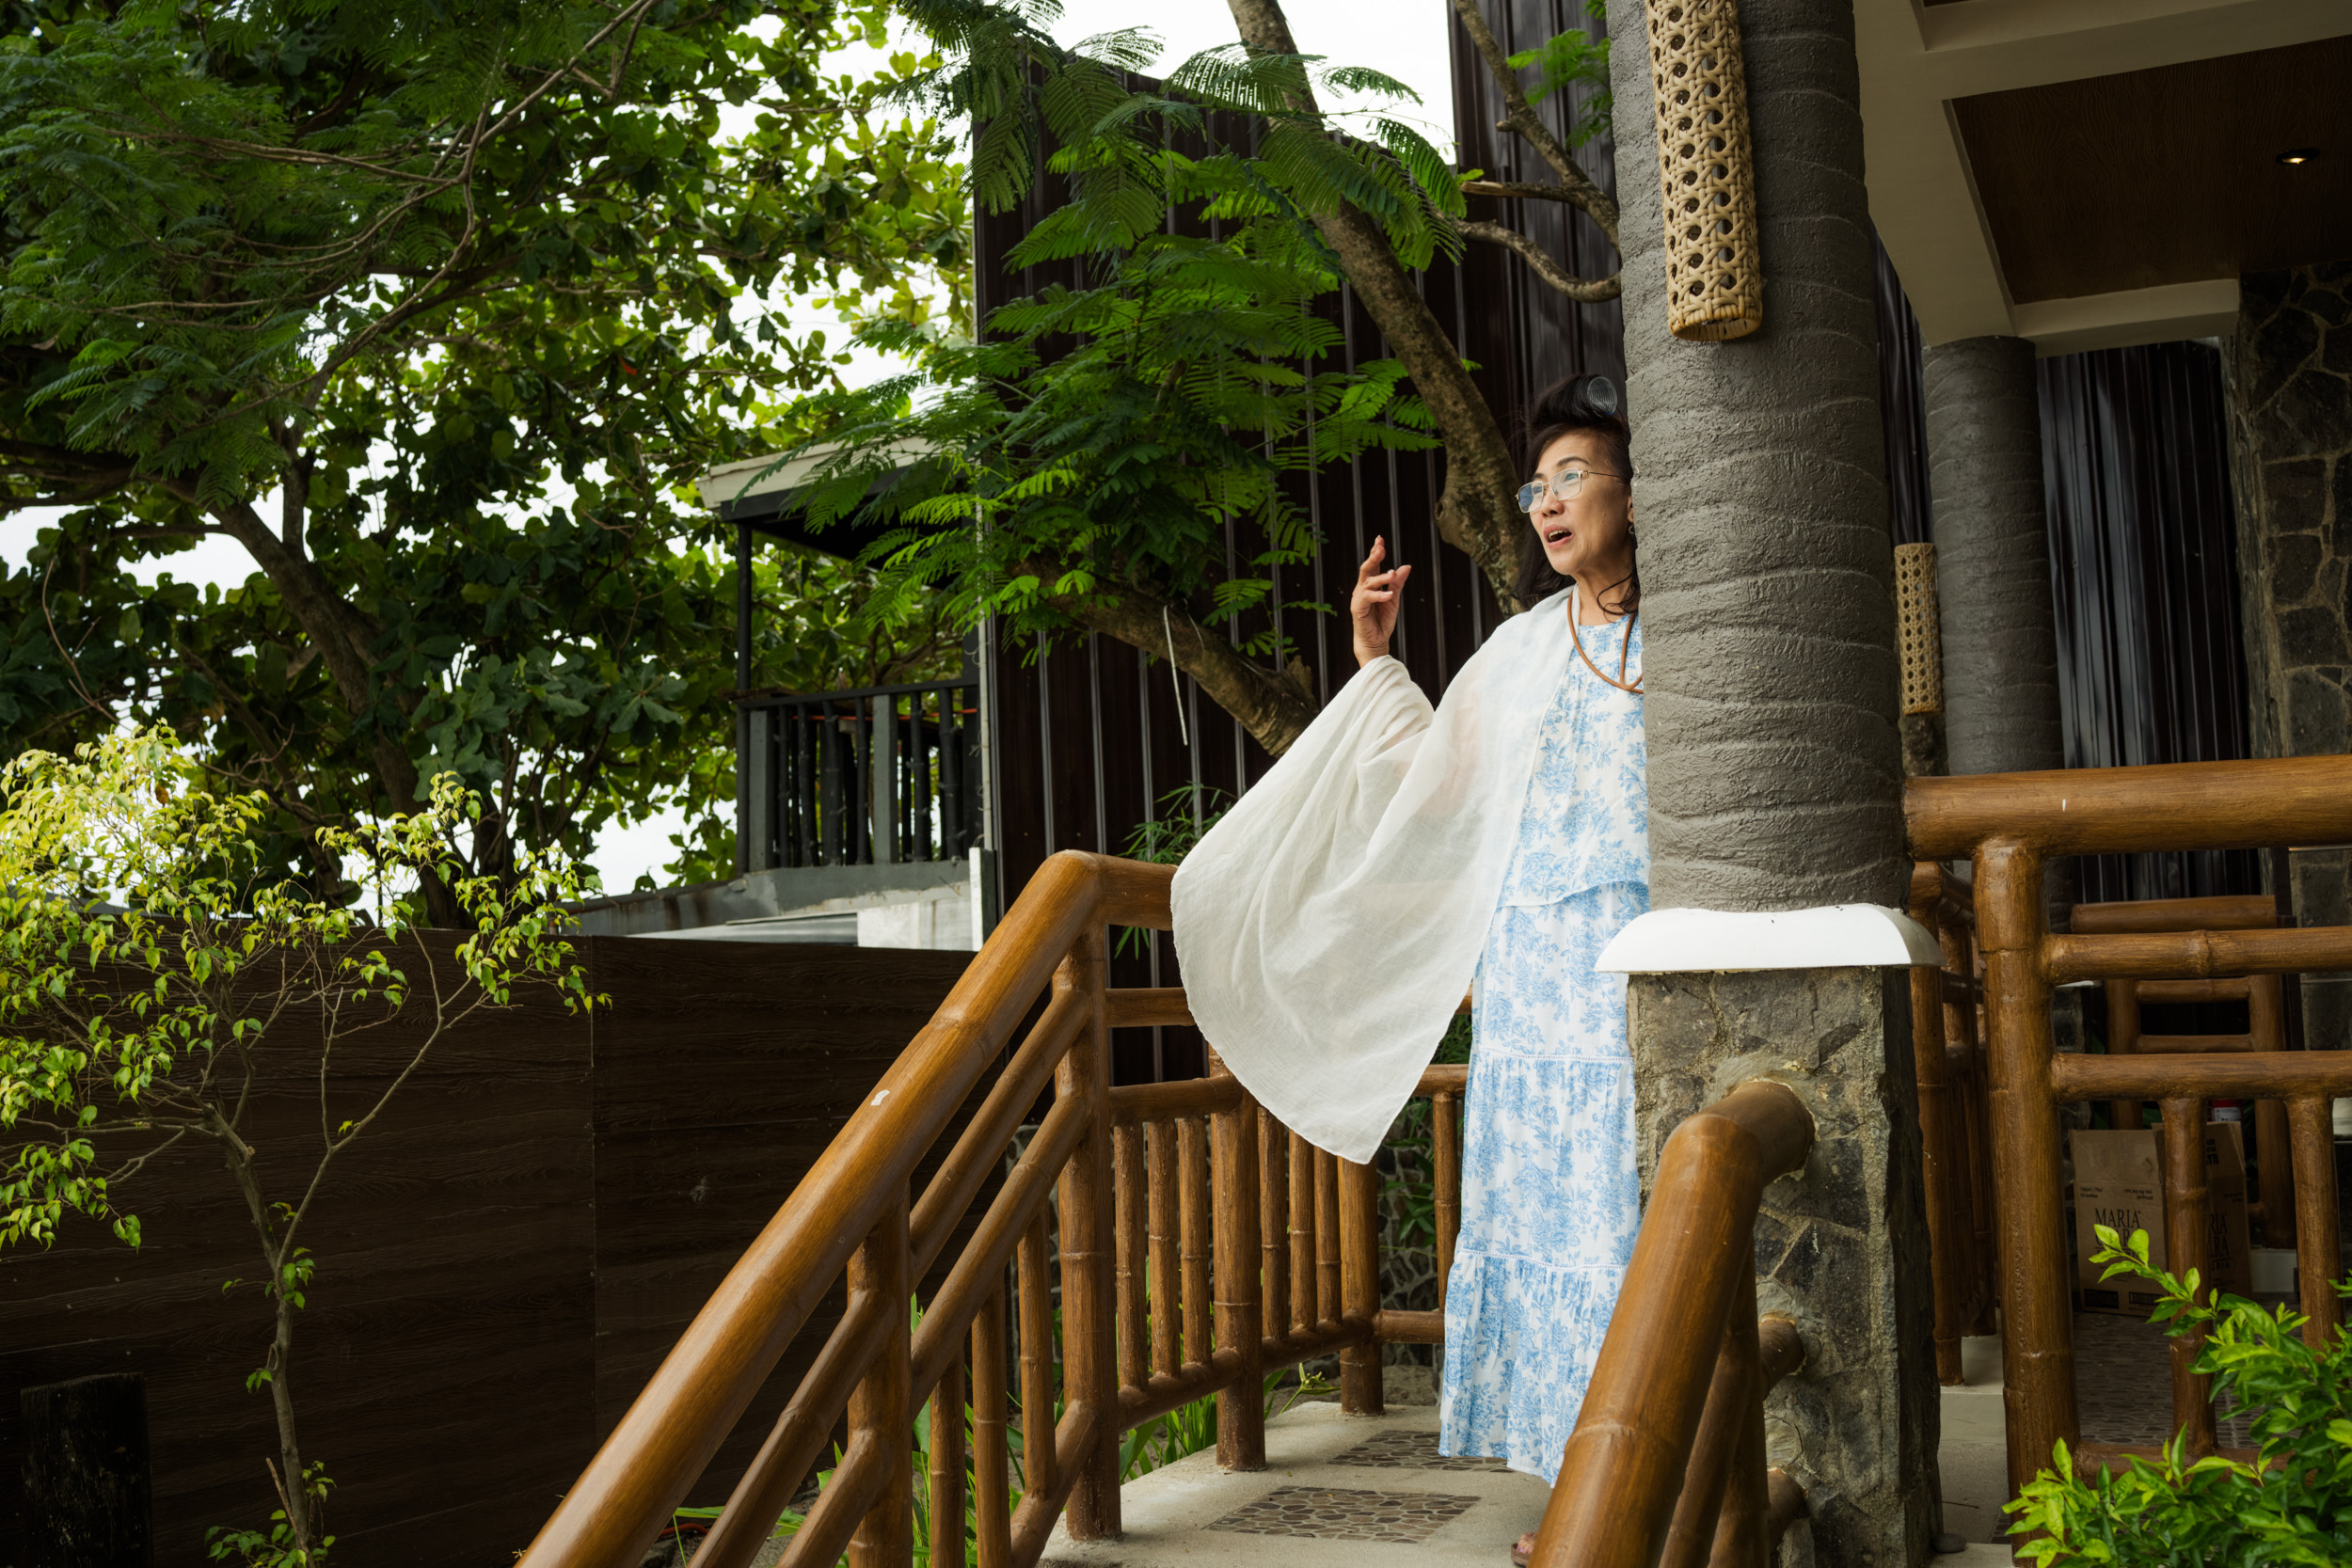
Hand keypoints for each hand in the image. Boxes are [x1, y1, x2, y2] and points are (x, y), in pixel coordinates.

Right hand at [1350, 536, 1411, 667]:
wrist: (1375, 642)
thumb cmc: (1382, 622)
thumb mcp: (1393, 600)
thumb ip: (1398, 583)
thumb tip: (1406, 566)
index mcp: (1370, 585)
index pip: (1373, 565)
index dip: (1376, 552)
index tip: (1380, 539)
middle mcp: (1362, 589)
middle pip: (1366, 569)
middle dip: (1373, 557)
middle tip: (1380, 547)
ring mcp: (1358, 598)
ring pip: (1367, 582)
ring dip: (1380, 577)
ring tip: (1392, 574)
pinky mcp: (1357, 608)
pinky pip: (1368, 598)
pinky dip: (1379, 595)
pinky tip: (1390, 594)